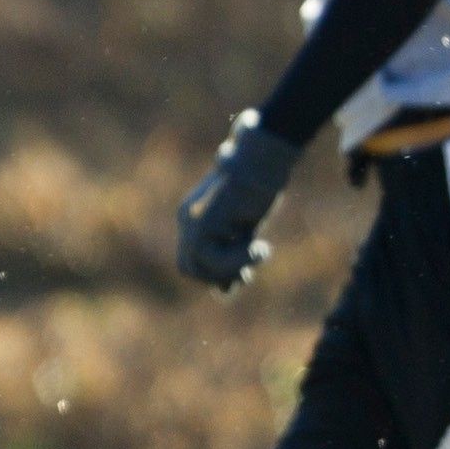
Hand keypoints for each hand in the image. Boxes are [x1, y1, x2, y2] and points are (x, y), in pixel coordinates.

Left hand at [171, 108, 300, 290]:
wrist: (263, 157)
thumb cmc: (259, 188)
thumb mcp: (244, 231)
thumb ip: (232, 257)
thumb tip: (224, 291)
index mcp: (192, 219)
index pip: (194, 262)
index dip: (217, 274)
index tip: (246, 272)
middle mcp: (186, 220)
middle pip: (190, 269)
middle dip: (219, 276)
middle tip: (248, 269)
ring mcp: (192, 221)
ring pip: (200, 269)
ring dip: (233, 269)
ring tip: (258, 251)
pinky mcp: (204, 221)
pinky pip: (216, 260)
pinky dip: (241, 260)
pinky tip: (259, 246)